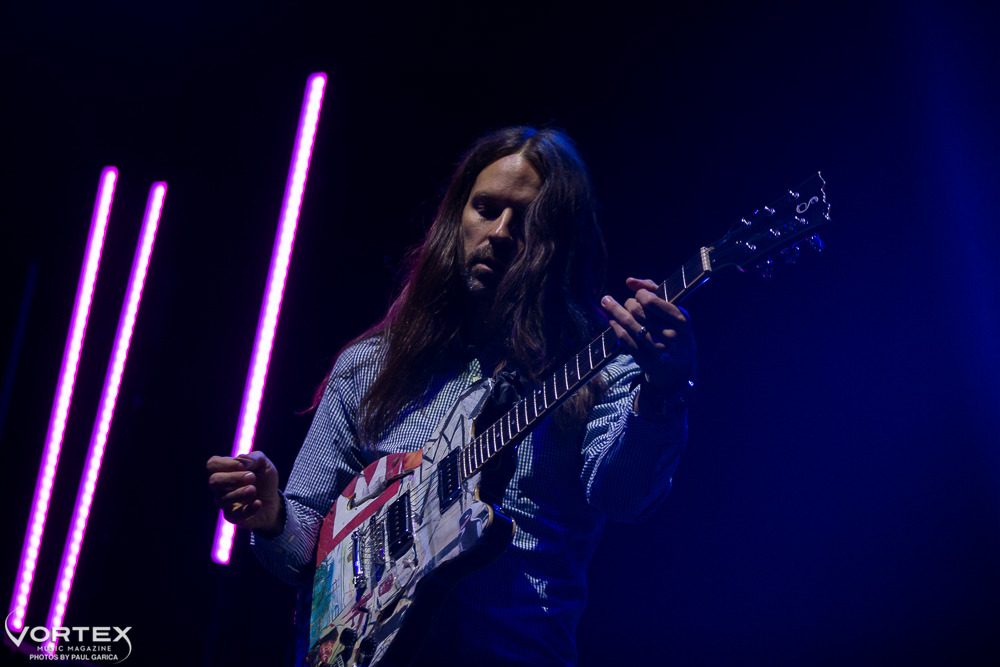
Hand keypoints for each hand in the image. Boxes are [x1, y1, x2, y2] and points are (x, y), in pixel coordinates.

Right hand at [206, 451, 283, 537]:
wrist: (273, 501)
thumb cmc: (264, 479)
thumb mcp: (264, 464)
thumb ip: (255, 458)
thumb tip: (241, 459)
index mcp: (225, 470)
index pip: (212, 464)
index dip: (226, 463)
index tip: (244, 465)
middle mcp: (220, 487)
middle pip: (213, 481)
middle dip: (233, 478)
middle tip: (252, 477)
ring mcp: (225, 502)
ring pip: (222, 499)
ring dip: (240, 493)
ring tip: (254, 489)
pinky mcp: (233, 517)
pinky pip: (235, 515)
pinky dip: (248, 508)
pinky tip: (258, 503)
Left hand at [601, 277, 695, 393]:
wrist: (679, 372)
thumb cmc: (675, 335)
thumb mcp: (675, 314)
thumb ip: (655, 292)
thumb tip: (630, 281)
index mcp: (682, 320)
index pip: (651, 301)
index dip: (640, 294)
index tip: (637, 294)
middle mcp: (672, 335)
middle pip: (638, 311)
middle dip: (627, 304)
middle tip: (625, 304)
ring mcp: (658, 349)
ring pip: (629, 324)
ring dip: (614, 312)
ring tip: (607, 304)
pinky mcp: (646, 360)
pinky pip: (624, 339)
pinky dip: (615, 327)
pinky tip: (611, 320)